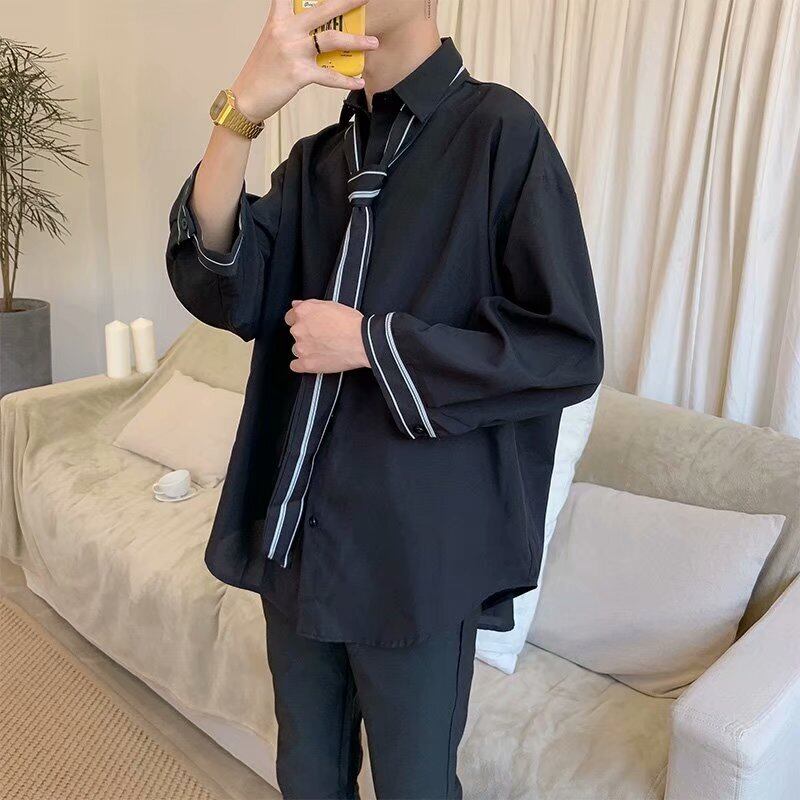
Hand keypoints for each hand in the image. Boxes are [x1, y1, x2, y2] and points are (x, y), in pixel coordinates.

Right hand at [231, 0, 377, 123]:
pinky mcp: (298, 73)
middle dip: (347, 2)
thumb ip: (293, 31)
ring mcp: (293, 51)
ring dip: (356, 41)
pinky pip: (329, 76)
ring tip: (372, 43)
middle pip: (323, 10)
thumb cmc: (261, 72)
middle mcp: (286, 31)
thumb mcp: (272, 42)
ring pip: (331, 40)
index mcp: (278, 20)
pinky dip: (346, 80)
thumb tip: (317, 31)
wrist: (247, 98)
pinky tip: (358, 81)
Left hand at [285, 299, 369, 372]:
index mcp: (303, 312)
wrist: (361, 342)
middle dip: (306, 335)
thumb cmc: (351, 324)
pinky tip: (313, 360)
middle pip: (295, 333)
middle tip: (322, 336)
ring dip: (306, 349)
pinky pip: (295, 366)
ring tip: (323, 349)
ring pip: (297, 349)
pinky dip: (302, 364)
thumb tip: (297, 304)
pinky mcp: (306, 363)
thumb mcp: (332, 304)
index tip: (307, 325)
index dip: (300, 321)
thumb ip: (310, 304)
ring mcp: (301, 347)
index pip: (290, 317)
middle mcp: (299, 329)